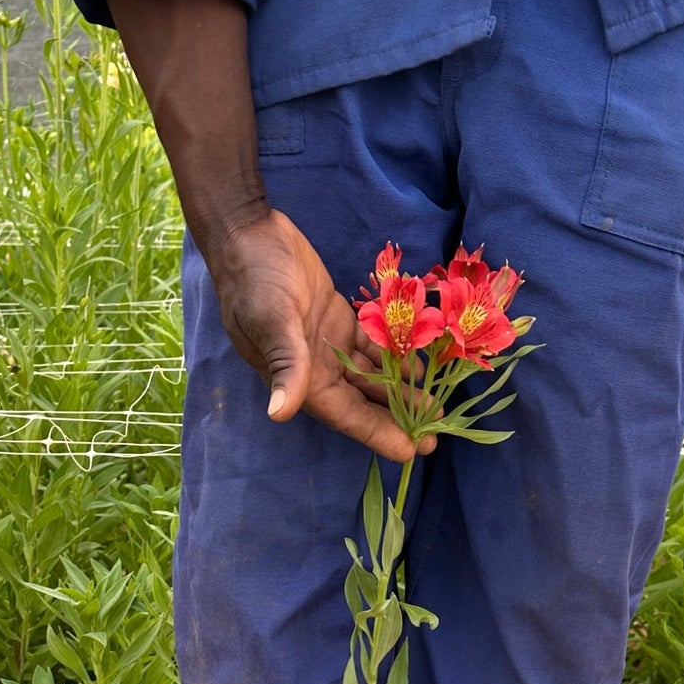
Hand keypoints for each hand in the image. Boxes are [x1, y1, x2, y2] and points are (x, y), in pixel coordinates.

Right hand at [210, 211, 431, 462]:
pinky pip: (373, 345)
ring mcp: (329, 345)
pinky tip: (421, 364)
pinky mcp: (340, 321)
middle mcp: (316, 368)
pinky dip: (395, 354)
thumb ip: (285, 365)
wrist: (247, 233)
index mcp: (300, 377)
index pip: (345, 415)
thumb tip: (279, 413)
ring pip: (372, 376)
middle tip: (434, 436)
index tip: (410, 450)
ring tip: (436, 405)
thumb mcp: (271, 321)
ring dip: (402, 390)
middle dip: (397, 418)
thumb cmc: (254, 278)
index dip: (377, 433)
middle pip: (364, 401)